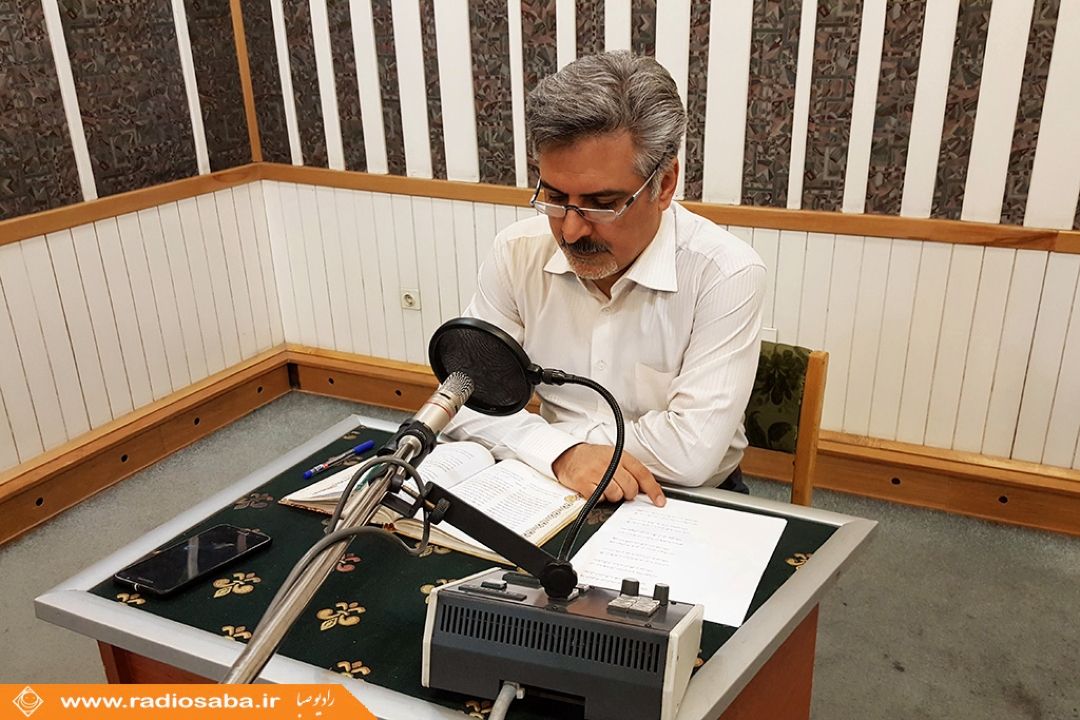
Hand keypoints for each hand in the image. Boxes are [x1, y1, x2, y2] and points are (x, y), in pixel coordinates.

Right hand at [551, 444, 665, 506]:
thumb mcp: (613, 455)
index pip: (642, 474)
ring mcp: (596, 473)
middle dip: (629, 494)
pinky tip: (595, 489)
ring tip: (605, 487)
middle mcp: (609, 463)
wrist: (568, 455)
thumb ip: (629, 469)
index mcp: (620, 455)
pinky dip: (600, 498)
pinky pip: (600, 499)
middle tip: (622, 491)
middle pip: (631, 487)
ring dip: (613, 496)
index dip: (653, 489)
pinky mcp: (584, 483)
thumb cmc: (593, 457)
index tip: (659, 501)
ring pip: (616, 495)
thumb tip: (646, 489)